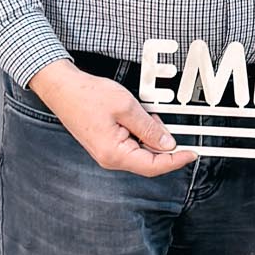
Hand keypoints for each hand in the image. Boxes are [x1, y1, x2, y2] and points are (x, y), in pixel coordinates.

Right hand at [28, 60, 196, 176]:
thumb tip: (168, 144)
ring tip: (147, 115)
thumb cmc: (87, 95)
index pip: (153, 166)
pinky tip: (140, 117)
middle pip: (148, 161)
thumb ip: (150, 128)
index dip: (175, 161)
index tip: (192, 154)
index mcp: (115, 154)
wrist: (62, 88)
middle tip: (164, 122)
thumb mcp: (127, 108)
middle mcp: (110, 158)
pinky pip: (131, 143)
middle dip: (162, 143)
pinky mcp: (106, 144)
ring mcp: (107, 152)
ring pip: (140, 151)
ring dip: (150, 135)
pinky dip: (141, 132)